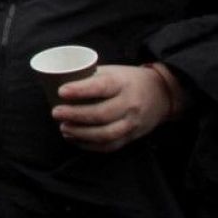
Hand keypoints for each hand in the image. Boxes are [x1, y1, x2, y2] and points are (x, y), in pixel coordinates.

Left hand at [54, 64, 181, 152]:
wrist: (161, 94)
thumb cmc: (127, 80)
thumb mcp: (112, 71)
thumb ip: (90, 77)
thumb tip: (57, 81)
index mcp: (122, 83)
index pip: (101, 87)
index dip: (80, 90)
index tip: (61, 91)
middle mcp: (130, 104)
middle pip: (101, 114)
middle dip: (75, 115)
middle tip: (56, 113)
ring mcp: (132, 123)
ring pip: (106, 134)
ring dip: (81, 134)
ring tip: (63, 128)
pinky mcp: (132, 136)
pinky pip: (110, 145)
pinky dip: (90, 146)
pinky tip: (74, 140)